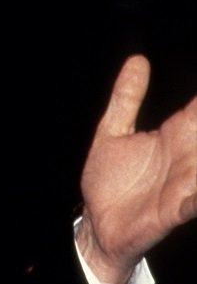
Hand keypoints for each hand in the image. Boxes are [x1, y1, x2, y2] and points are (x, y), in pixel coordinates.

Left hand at [78, 54, 196, 283]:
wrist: (96, 224)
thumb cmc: (110, 180)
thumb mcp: (113, 131)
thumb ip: (126, 98)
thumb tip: (138, 60)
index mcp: (175, 136)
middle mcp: (186, 159)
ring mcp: (183, 185)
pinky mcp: (172, 211)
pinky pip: (192, 204)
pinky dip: (195, 197)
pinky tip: (194, 192)